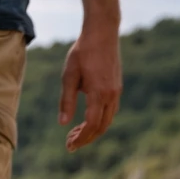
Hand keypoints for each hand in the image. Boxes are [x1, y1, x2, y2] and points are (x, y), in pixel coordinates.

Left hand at [58, 26, 121, 150]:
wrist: (102, 32)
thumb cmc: (83, 52)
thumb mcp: (69, 76)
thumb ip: (66, 100)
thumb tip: (63, 124)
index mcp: (99, 93)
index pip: (91, 125)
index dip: (80, 139)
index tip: (69, 146)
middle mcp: (111, 95)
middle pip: (101, 127)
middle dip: (86, 139)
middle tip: (70, 144)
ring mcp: (116, 91)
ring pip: (107, 120)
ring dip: (92, 131)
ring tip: (75, 134)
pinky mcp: (116, 87)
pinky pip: (110, 111)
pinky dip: (99, 120)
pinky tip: (86, 120)